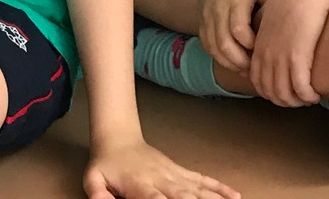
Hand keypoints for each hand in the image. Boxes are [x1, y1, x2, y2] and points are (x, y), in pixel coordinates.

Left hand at [85, 138, 239, 198]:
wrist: (118, 137)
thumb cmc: (105, 164)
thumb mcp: (93, 180)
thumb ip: (98, 196)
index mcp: (141, 185)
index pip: (155, 198)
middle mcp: (162, 180)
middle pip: (184, 196)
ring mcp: (174, 175)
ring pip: (198, 189)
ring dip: (216, 198)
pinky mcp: (180, 172)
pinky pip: (202, 180)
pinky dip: (219, 188)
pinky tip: (234, 195)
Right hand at [193, 0, 272, 72]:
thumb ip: (269, 7)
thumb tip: (286, 31)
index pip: (240, 31)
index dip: (252, 46)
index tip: (266, 51)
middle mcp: (218, 9)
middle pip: (225, 45)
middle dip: (242, 62)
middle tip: (259, 69)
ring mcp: (207, 15)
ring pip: (214, 48)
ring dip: (230, 63)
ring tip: (247, 69)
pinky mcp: (201, 19)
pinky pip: (207, 44)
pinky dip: (219, 56)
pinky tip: (232, 61)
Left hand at [249, 0, 328, 107]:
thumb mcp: (274, 17)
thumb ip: (270, 32)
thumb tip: (277, 41)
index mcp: (259, 45)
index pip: (258, 80)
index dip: (270, 91)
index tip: (285, 91)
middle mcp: (266, 55)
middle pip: (270, 91)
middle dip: (284, 100)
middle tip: (298, 100)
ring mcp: (280, 58)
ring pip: (284, 94)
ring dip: (297, 102)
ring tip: (308, 99)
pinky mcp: (298, 58)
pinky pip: (300, 89)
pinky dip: (307, 96)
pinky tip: (316, 94)